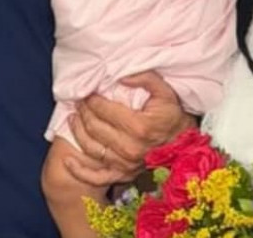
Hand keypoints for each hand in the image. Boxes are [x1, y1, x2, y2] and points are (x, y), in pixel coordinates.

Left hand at [63, 71, 194, 185]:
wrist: (184, 146)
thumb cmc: (172, 117)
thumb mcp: (165, 92)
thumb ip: (145, 78)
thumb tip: (121, 76)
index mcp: (139, 127)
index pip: (104, 110)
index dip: (92, 99)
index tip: (87, 91)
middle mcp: (130, 148)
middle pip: (95, 128)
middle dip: (83, 112)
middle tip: (78, 101)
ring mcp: (125, 164)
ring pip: (91, 148)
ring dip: (77, 132)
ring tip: (72, 118)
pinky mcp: (123, 175)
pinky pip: (96, 176)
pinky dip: (79, 170)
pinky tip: (67, 160)